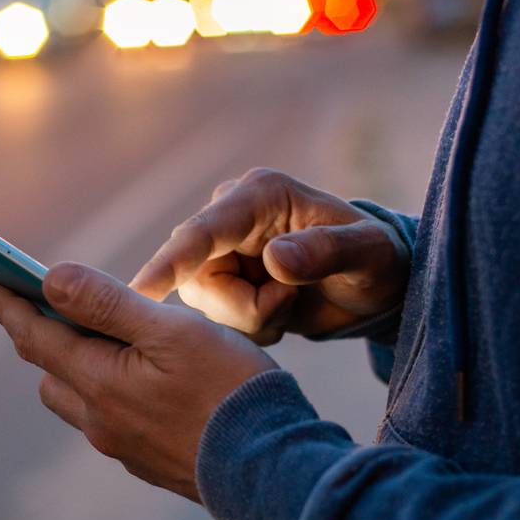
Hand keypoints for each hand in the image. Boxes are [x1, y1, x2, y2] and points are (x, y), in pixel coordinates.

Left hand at [0, 262, 276, 502]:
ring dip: (78, 371)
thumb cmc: (228, 390)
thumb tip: (50, 279)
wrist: (273, 470)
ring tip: (107, 343)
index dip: (11, 307)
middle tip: (52, 308)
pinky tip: (146, 384)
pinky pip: (112, 424)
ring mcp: (124, 448)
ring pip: (79, 403)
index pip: (35, 337)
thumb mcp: (169, 331)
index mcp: (98, 383)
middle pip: (51, 374)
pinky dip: (111, 396)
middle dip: (44, 339)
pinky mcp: (150, 463)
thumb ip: (105, 304)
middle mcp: (99, 421)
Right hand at [130, 168, 409, 344]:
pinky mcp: (223, 278)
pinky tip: (281, 313)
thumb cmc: (379, 262)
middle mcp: (232, 216)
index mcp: (261, 195)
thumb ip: (325, 252)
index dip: (170, 262)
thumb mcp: (368, 256)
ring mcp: (224, 249)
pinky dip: (250, 324)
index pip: (203, 231)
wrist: (377, 287)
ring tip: (291, 305)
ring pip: (205, 300)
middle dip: (242, 305)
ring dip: (249, 317)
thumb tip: (273, 259)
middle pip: (197, 275)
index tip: (140, 291)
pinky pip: (216, 315)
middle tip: (290, 303)